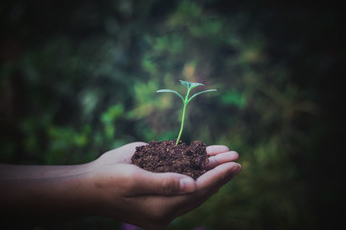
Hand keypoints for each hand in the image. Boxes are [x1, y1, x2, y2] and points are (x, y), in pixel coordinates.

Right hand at [84, 143, 240, 229]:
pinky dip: (195, 168)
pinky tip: (206, 155)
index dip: (217, 177)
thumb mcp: (132, 180)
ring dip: (211, 170)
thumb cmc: (107, 181)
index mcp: (160, 209)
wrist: (88, 186)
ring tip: (228, 156)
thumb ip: (163, 183)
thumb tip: (193, 186)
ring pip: (194, 186)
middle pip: (200, 190)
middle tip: (238, 159)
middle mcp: (166, 208)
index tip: (234, 165)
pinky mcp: (160, 191)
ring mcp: (163, 201)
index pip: (197, 192)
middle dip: (219, 173)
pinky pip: (183, 180)